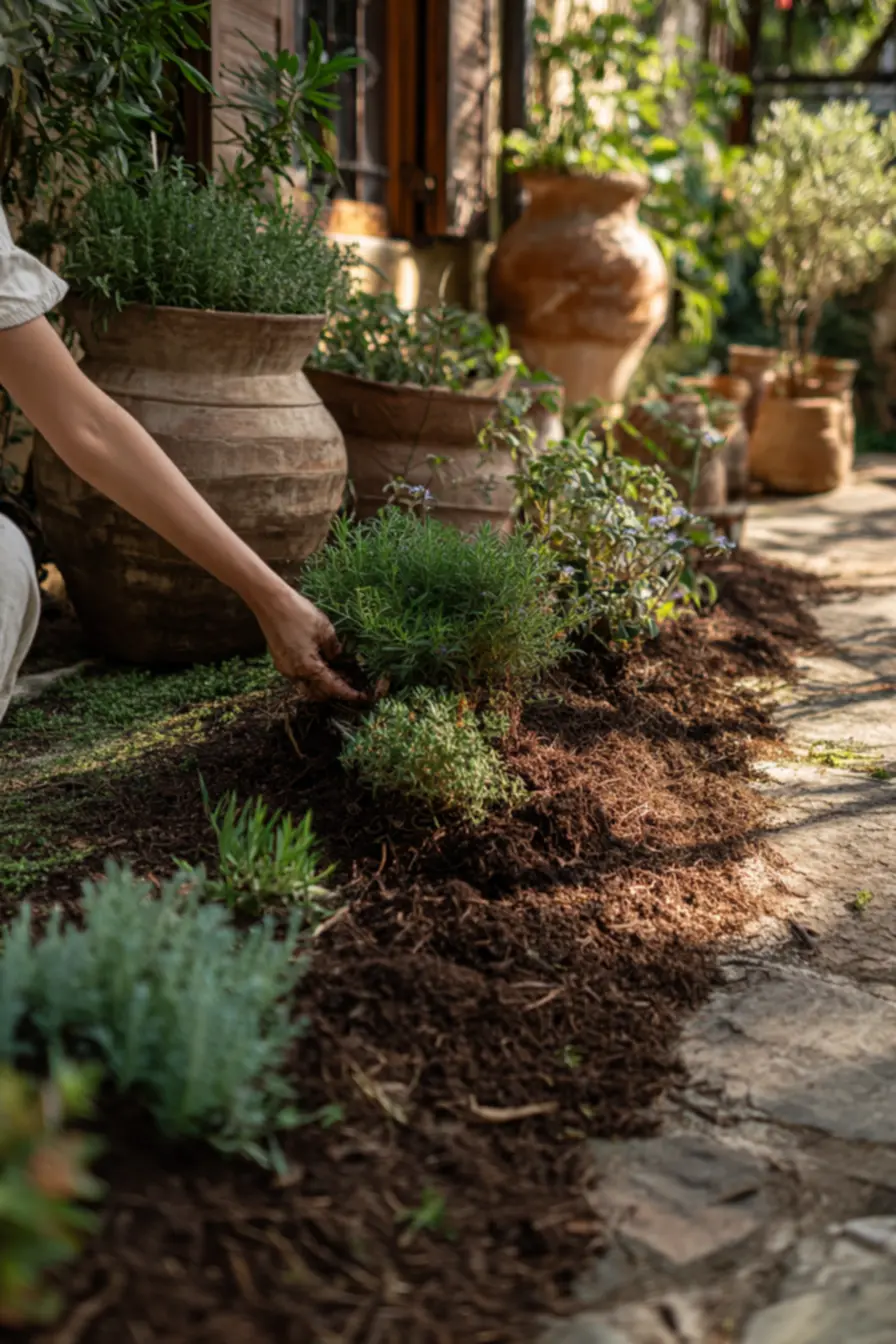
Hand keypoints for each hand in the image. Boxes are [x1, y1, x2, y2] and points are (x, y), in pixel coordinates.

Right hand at [253, 586, 361, 701]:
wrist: (270, 602)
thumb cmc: (299, 614)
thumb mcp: (324, 629)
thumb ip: (333, 647)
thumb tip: (337, 657)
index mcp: (308, 667)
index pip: (332, 687)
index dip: (347, 692)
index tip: (360, 697)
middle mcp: (294, 673)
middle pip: (317, 692)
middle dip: (333, 692)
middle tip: (348, 682)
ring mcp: (284, 668)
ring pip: (305, 685)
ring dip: (320, 685)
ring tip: (334, 673)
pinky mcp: (279, 660)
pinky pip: (297, 675)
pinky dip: (310, 675)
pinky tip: (318, 663)